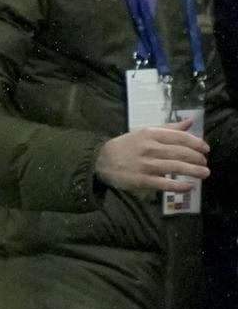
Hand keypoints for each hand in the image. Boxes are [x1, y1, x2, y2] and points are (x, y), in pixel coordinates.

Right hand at [94, 119, 209, 193]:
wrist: (102, 160)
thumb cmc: (127, 145)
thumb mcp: (145, 132)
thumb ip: (168, 128)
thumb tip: (189, 122)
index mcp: (150, 134)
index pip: (179, 137)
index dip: (196, 143)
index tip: (206, 149)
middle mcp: (149, 148)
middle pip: (180, 152)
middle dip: (197, 158)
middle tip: (205, 162)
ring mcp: (145, 164)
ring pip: (176, 167)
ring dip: (194, 171)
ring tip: (205, 173)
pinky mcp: (142, 180)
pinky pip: (165, 184)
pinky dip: (179, 186)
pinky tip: (189, 186)